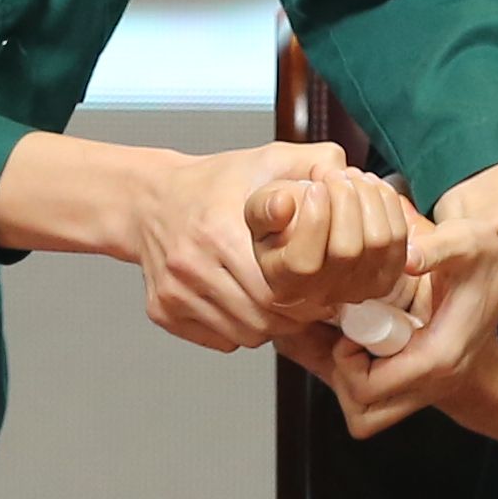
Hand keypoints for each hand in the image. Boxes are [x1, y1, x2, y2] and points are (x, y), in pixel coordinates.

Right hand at [139, 142, 370, 354]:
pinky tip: (243, 300)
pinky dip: (239, 329)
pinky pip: (219, 339)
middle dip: (291, 312)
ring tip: (274, 294)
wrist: (150, 200)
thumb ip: (315, 162)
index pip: (275, 290)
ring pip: (243, 335)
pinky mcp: (163, 311)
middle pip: (262, 318)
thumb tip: (347, 178)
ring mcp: (174, 293)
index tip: (316, 282)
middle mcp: (190, 267)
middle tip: (303, 294)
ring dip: (268, 323)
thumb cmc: (215, 184)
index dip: (304, 292)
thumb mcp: (267, 159)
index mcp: (218, 233)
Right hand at [246, 159, 424, 331]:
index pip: (303, 264)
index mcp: (283, 282)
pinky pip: (399, 239)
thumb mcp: (259, 209)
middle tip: (333, 175)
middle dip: (345, 200)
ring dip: (368, 197)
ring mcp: (357, 290)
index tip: (314, 187)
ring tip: (350, 176)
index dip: (314, 220)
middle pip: (346, 251)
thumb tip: (283, 204)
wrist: (303, 228)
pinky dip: (388, 204)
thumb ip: (263, 207)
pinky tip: (369, 186)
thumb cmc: (279, 217)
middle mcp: (321, 294)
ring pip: (379, 242)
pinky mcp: (385, 278)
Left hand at [322, 160, 497, 431]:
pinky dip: (359, 387)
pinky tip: (362, 349)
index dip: (346, 359)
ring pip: (366, 418)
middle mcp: (435, 384)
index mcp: (439, 358)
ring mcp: (430, 390)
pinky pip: (376, 409)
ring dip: (348, 387)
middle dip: (342, 375)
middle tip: (345, 337)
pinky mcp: (424, 387)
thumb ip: (438, 248)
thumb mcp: (466, 244)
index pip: (369, 388)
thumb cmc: (484, 259)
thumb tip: (409, 258)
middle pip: (362, 412)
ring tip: (351, 346)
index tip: (353, 326)